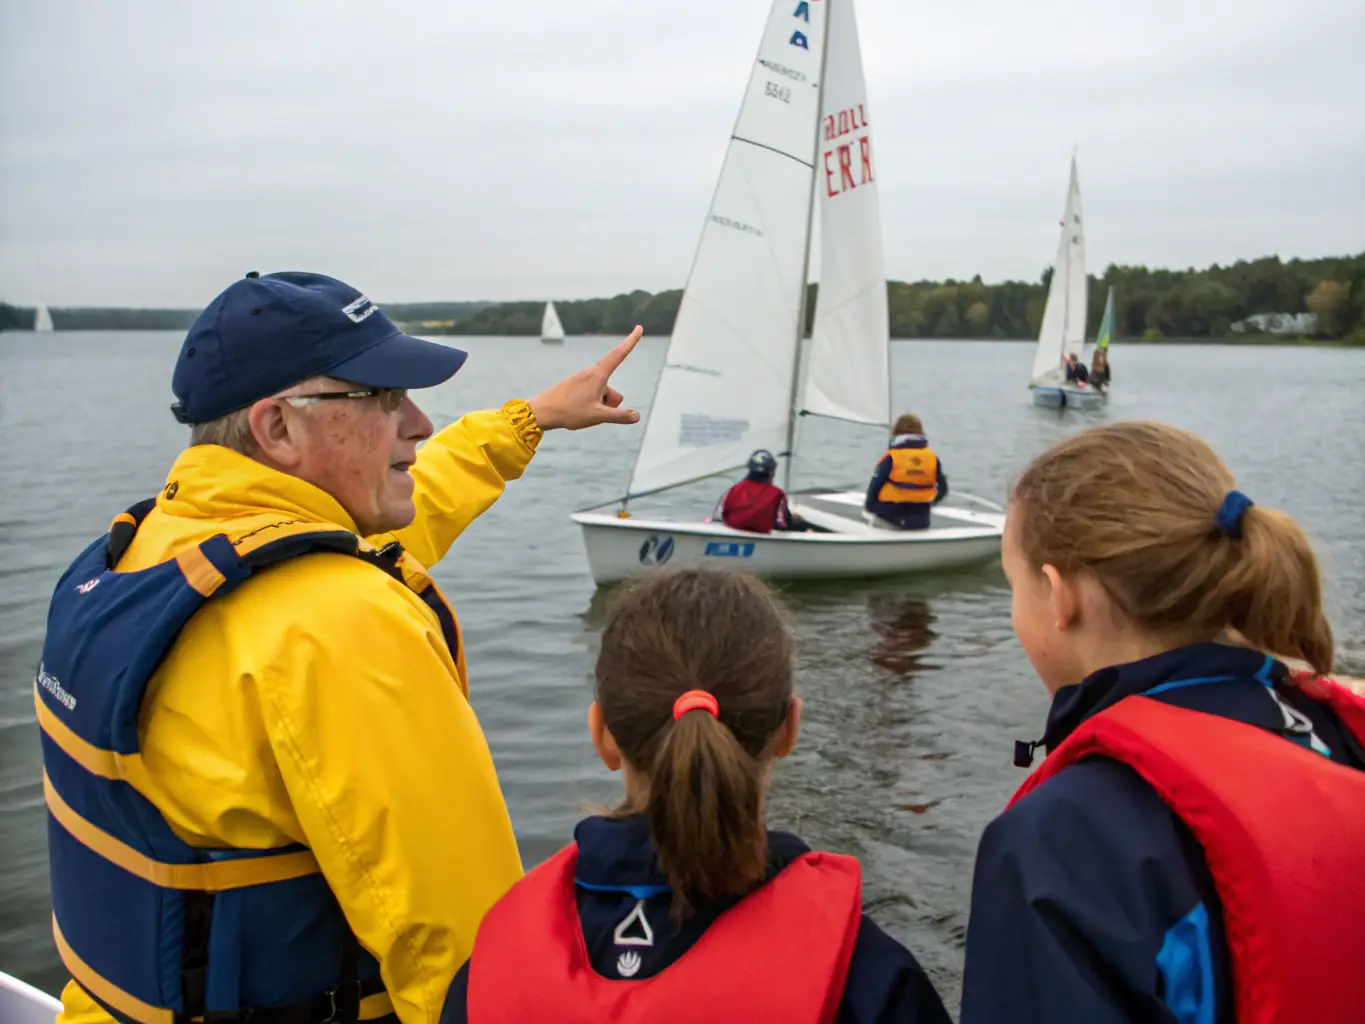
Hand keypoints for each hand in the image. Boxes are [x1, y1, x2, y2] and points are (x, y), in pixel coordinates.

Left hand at [528, 326, 642, 429]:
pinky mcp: (575, 384)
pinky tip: (579, 411)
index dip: (631, 341)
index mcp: (597, 376)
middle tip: (598, 413)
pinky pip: (592, 392)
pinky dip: (592, 402)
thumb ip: (619, 416)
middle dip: (611, 401)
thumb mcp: (598, 416)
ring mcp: (582, 378)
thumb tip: (636, 416)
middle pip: (611, 387)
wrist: (542, 411)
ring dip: (601, 403)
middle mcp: (590, 373)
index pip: (619, 355)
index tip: (639, 328)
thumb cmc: (569, 412)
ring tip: (585, 413)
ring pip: (602, 391)